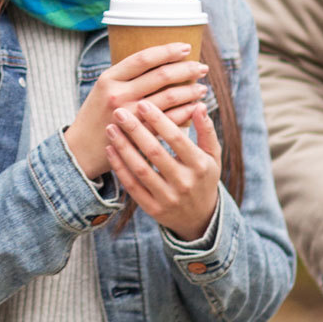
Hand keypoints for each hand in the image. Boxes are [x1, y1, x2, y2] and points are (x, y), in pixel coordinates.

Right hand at [63, 42, 206, 177]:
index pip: (144, 58)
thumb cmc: (96, 115)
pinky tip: (195, 107)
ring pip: (169, 97)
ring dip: (190, 91)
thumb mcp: (103, 89)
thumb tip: (161, 61)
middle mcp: (118, 94)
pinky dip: (186, 111)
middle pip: (161, 75)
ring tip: (202, 88)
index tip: (186, 47)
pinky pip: (169, 120)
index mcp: (109, 78)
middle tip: (201, 68)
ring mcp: (129, 115)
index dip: (168, 51)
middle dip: (186, 69)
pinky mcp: (138, 134)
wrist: (81, 149)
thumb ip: (126, 76)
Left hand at [100, 100, 221, 241]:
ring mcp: (168, 198)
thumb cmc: (204, 177)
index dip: (159, 120)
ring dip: (123, 147)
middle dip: (135, 130)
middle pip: (155, 152)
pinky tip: (110, 150)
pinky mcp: (153, 209)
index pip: (176, 139)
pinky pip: (132, 186)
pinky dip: (119, 168)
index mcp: (200, 166)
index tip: (143, 103)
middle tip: (119, 112)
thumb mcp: (213, 156)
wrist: (199, 218)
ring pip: (140, 169)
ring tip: (110, 128)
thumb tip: (199, 105)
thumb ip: (206, 131)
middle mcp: (184, 183)